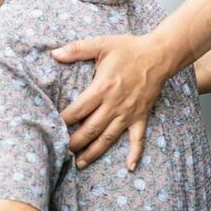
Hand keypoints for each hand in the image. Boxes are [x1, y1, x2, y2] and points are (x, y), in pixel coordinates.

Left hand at [51, 33, 171, 169]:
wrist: (159, 55)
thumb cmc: (130, 48)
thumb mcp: (102, 44)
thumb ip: (78, 48)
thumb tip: (54, 53)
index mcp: (102, 87)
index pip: (78, 110)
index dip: (63, 120)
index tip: (51, 127)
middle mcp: (114, 104)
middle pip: (90, 129)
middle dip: (74, 142)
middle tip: (60, 151)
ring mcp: (128, 113)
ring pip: (108, 138)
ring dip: (93, 152)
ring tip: (80, 164)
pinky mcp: (141, 116)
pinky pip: (138, 138)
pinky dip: (135, 153)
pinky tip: (130, 167)